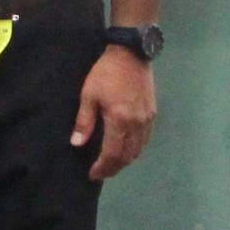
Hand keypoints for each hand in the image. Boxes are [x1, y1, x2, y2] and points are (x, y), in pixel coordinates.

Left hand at [72, 46, 155, 180]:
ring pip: (138, 149)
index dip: (102, 167)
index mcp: (120, 121)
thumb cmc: (105, 73)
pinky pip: (145, 139)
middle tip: (100, 174)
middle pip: (127, 156)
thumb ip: (84, 121)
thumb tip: (77, 144)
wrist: (131, 54)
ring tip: (110, 164)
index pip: (112, 153)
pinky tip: (125, 149)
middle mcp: (137, 124)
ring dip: (125, 160)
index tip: (92, 175)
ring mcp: (148, 120)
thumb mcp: (88, 95)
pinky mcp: (153, 113)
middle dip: (113, 168)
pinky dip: (135, 149)